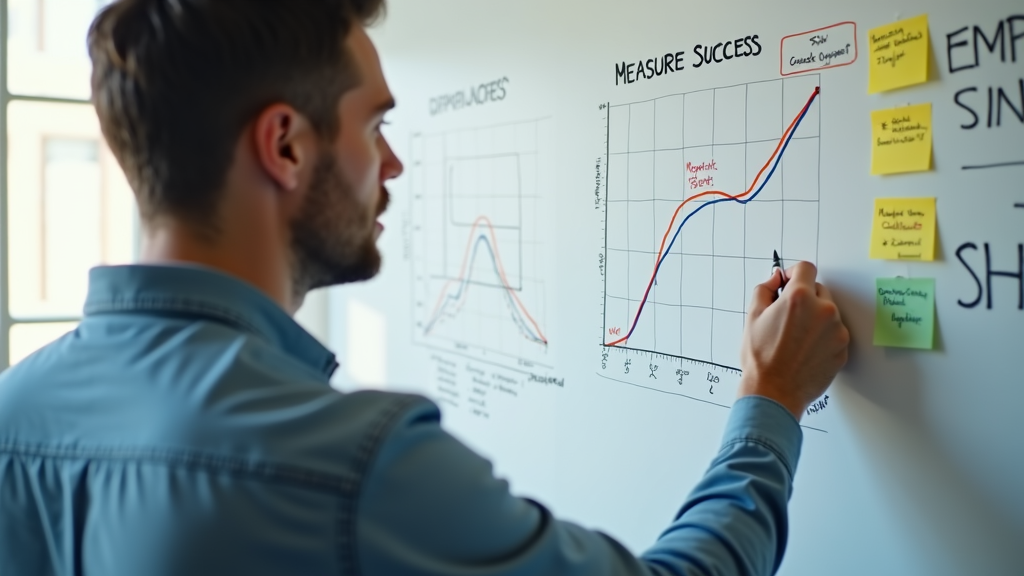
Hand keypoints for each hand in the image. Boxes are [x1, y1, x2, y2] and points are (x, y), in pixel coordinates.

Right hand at [737, 262, 848, 419]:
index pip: (806, 268)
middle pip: (818, 289)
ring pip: (828, 312)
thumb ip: (765, 289)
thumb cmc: (761, 358)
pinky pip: (834, 333)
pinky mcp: (843, 348)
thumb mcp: (752, 316)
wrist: (774, 391)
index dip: (794, 273)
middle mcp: (824, 310)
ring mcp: (837, 330)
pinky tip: (805, 349)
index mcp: (800, 297)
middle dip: (804, 298)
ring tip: (795, 338)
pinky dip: (822, 336)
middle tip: (787, 317)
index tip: (788, 282)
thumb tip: (776, 278)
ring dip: (815, 318)